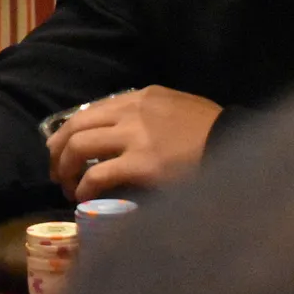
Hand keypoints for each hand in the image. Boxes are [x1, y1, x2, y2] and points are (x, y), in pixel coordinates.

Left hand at [46, 85, 221, 202]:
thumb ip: (145, 113)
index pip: (89, 111)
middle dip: (58, 149)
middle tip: (55, 169)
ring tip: (65, 185)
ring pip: (79, 146)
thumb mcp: (176, 107)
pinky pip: (97, 174)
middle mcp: (131, 112)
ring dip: (65, 168)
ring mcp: (135, 137)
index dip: (68, 131)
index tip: (61, 147)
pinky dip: (84, 186)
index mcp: (139, 97)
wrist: (237, 146)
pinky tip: (82, 196)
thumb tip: (117, 131)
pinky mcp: (142, 164)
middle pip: (75, 126)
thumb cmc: (211, 131)